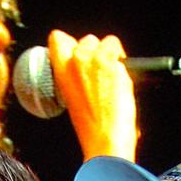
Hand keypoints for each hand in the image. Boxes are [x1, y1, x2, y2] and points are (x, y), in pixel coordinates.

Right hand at [49, 29, 137, 160]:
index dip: (72, 45)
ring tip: (113, 78)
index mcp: (60, 73)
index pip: (57, 38)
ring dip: (111, 55)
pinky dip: (123, 59)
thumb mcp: (73, 101)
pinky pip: (117, 47)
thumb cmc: (91, 130)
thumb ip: (76, 79)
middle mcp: (73, 62)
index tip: (81, 56)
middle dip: (96, 53)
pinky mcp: (109, 62)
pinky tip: (121, 78)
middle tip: (102, 75)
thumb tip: (88, 71)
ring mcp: (92, 60)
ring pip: (104, 41)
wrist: (104, 141)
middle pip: (86, 39)